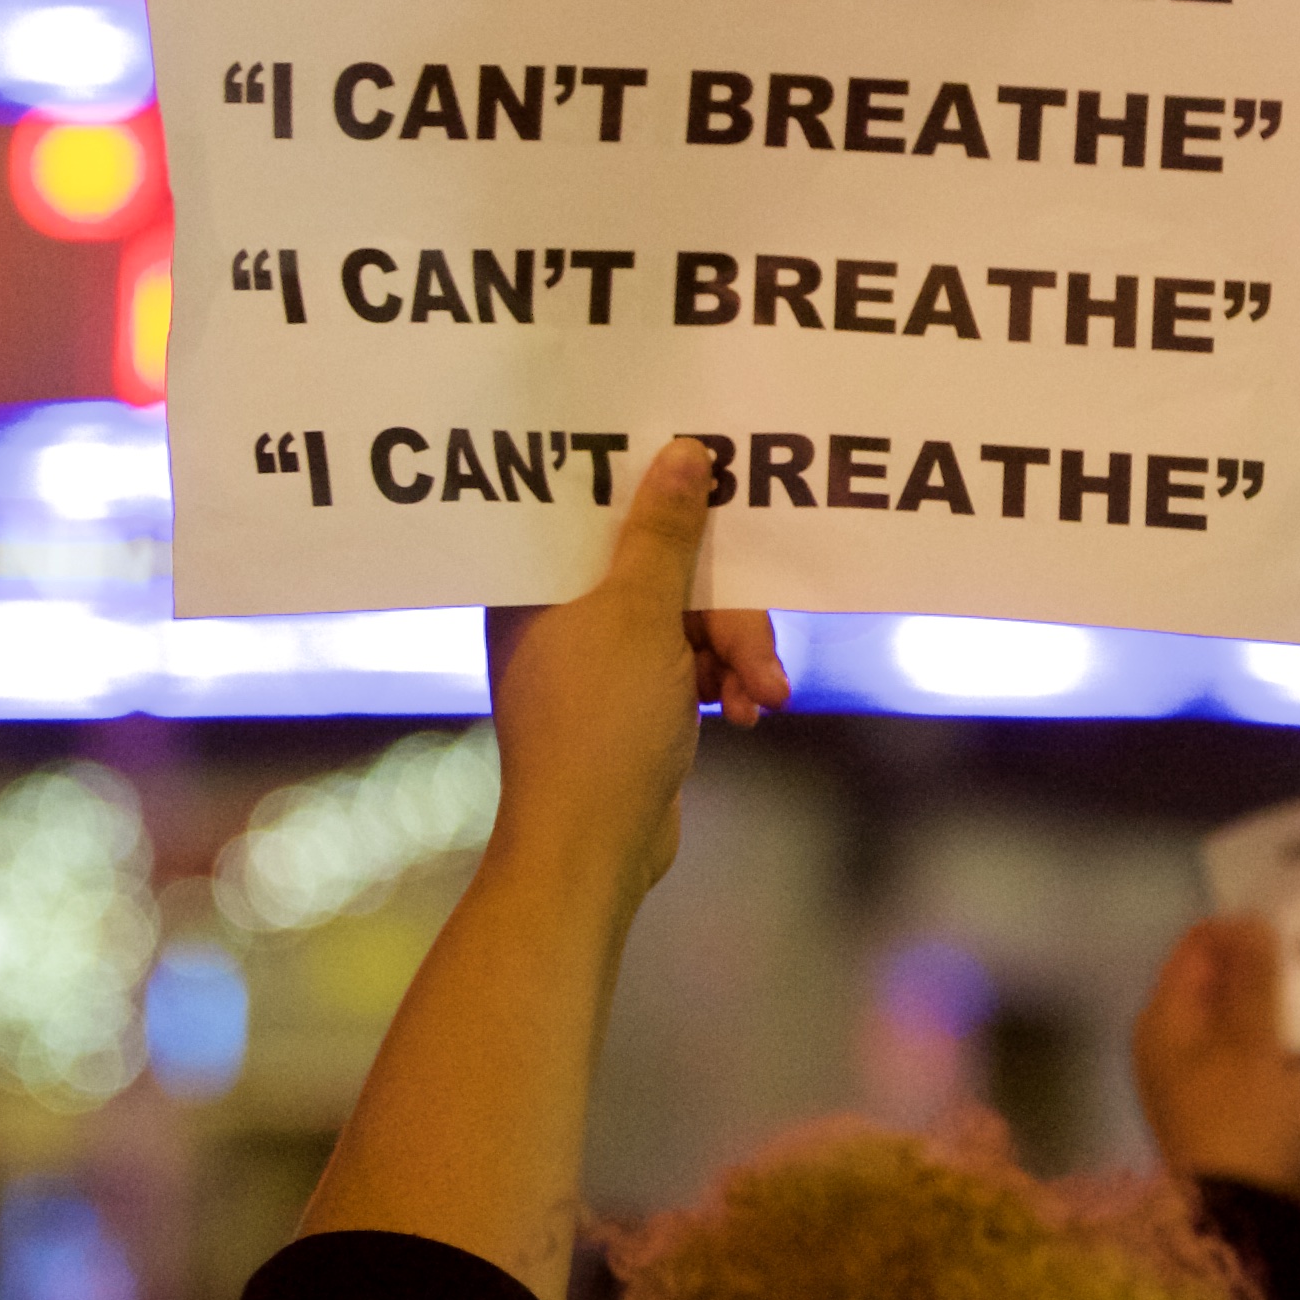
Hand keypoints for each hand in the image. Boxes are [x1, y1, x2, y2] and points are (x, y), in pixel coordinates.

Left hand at [480, 437, 789, 908]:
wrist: (594, 848)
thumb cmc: (601, 722)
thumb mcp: (641, 615)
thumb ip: (665, 533)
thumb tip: (681, 450)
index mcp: (536, 583)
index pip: (596, 511)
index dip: (656, 496)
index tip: (713, 484)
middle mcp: (558, 613)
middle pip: (658, 568)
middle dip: (722, 610)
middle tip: (757, 643)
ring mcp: (596, 660)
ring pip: (684, 618)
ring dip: (733, 651)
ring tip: (763, 694)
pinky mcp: (630, 701)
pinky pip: (686, 663)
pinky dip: (721, 681)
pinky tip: (748, 711)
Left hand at [1132, 915, 1299, 1194]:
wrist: (1247, 1226)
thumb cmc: (1241, 1123)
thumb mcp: (1249, 1043)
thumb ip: (1250, 980)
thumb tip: (1247, 920)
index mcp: (1162, 1021)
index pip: (1196, 946)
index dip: (1241, 930)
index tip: (1295, 928)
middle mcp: (1169, 1047)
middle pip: (1217, 985)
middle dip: (1264, 970)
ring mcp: (1196, 1084)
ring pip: (1239, 1025)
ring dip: (1278, 1012)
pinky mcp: (1227, 1115)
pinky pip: (1254, 1062)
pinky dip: (1280, 1050)